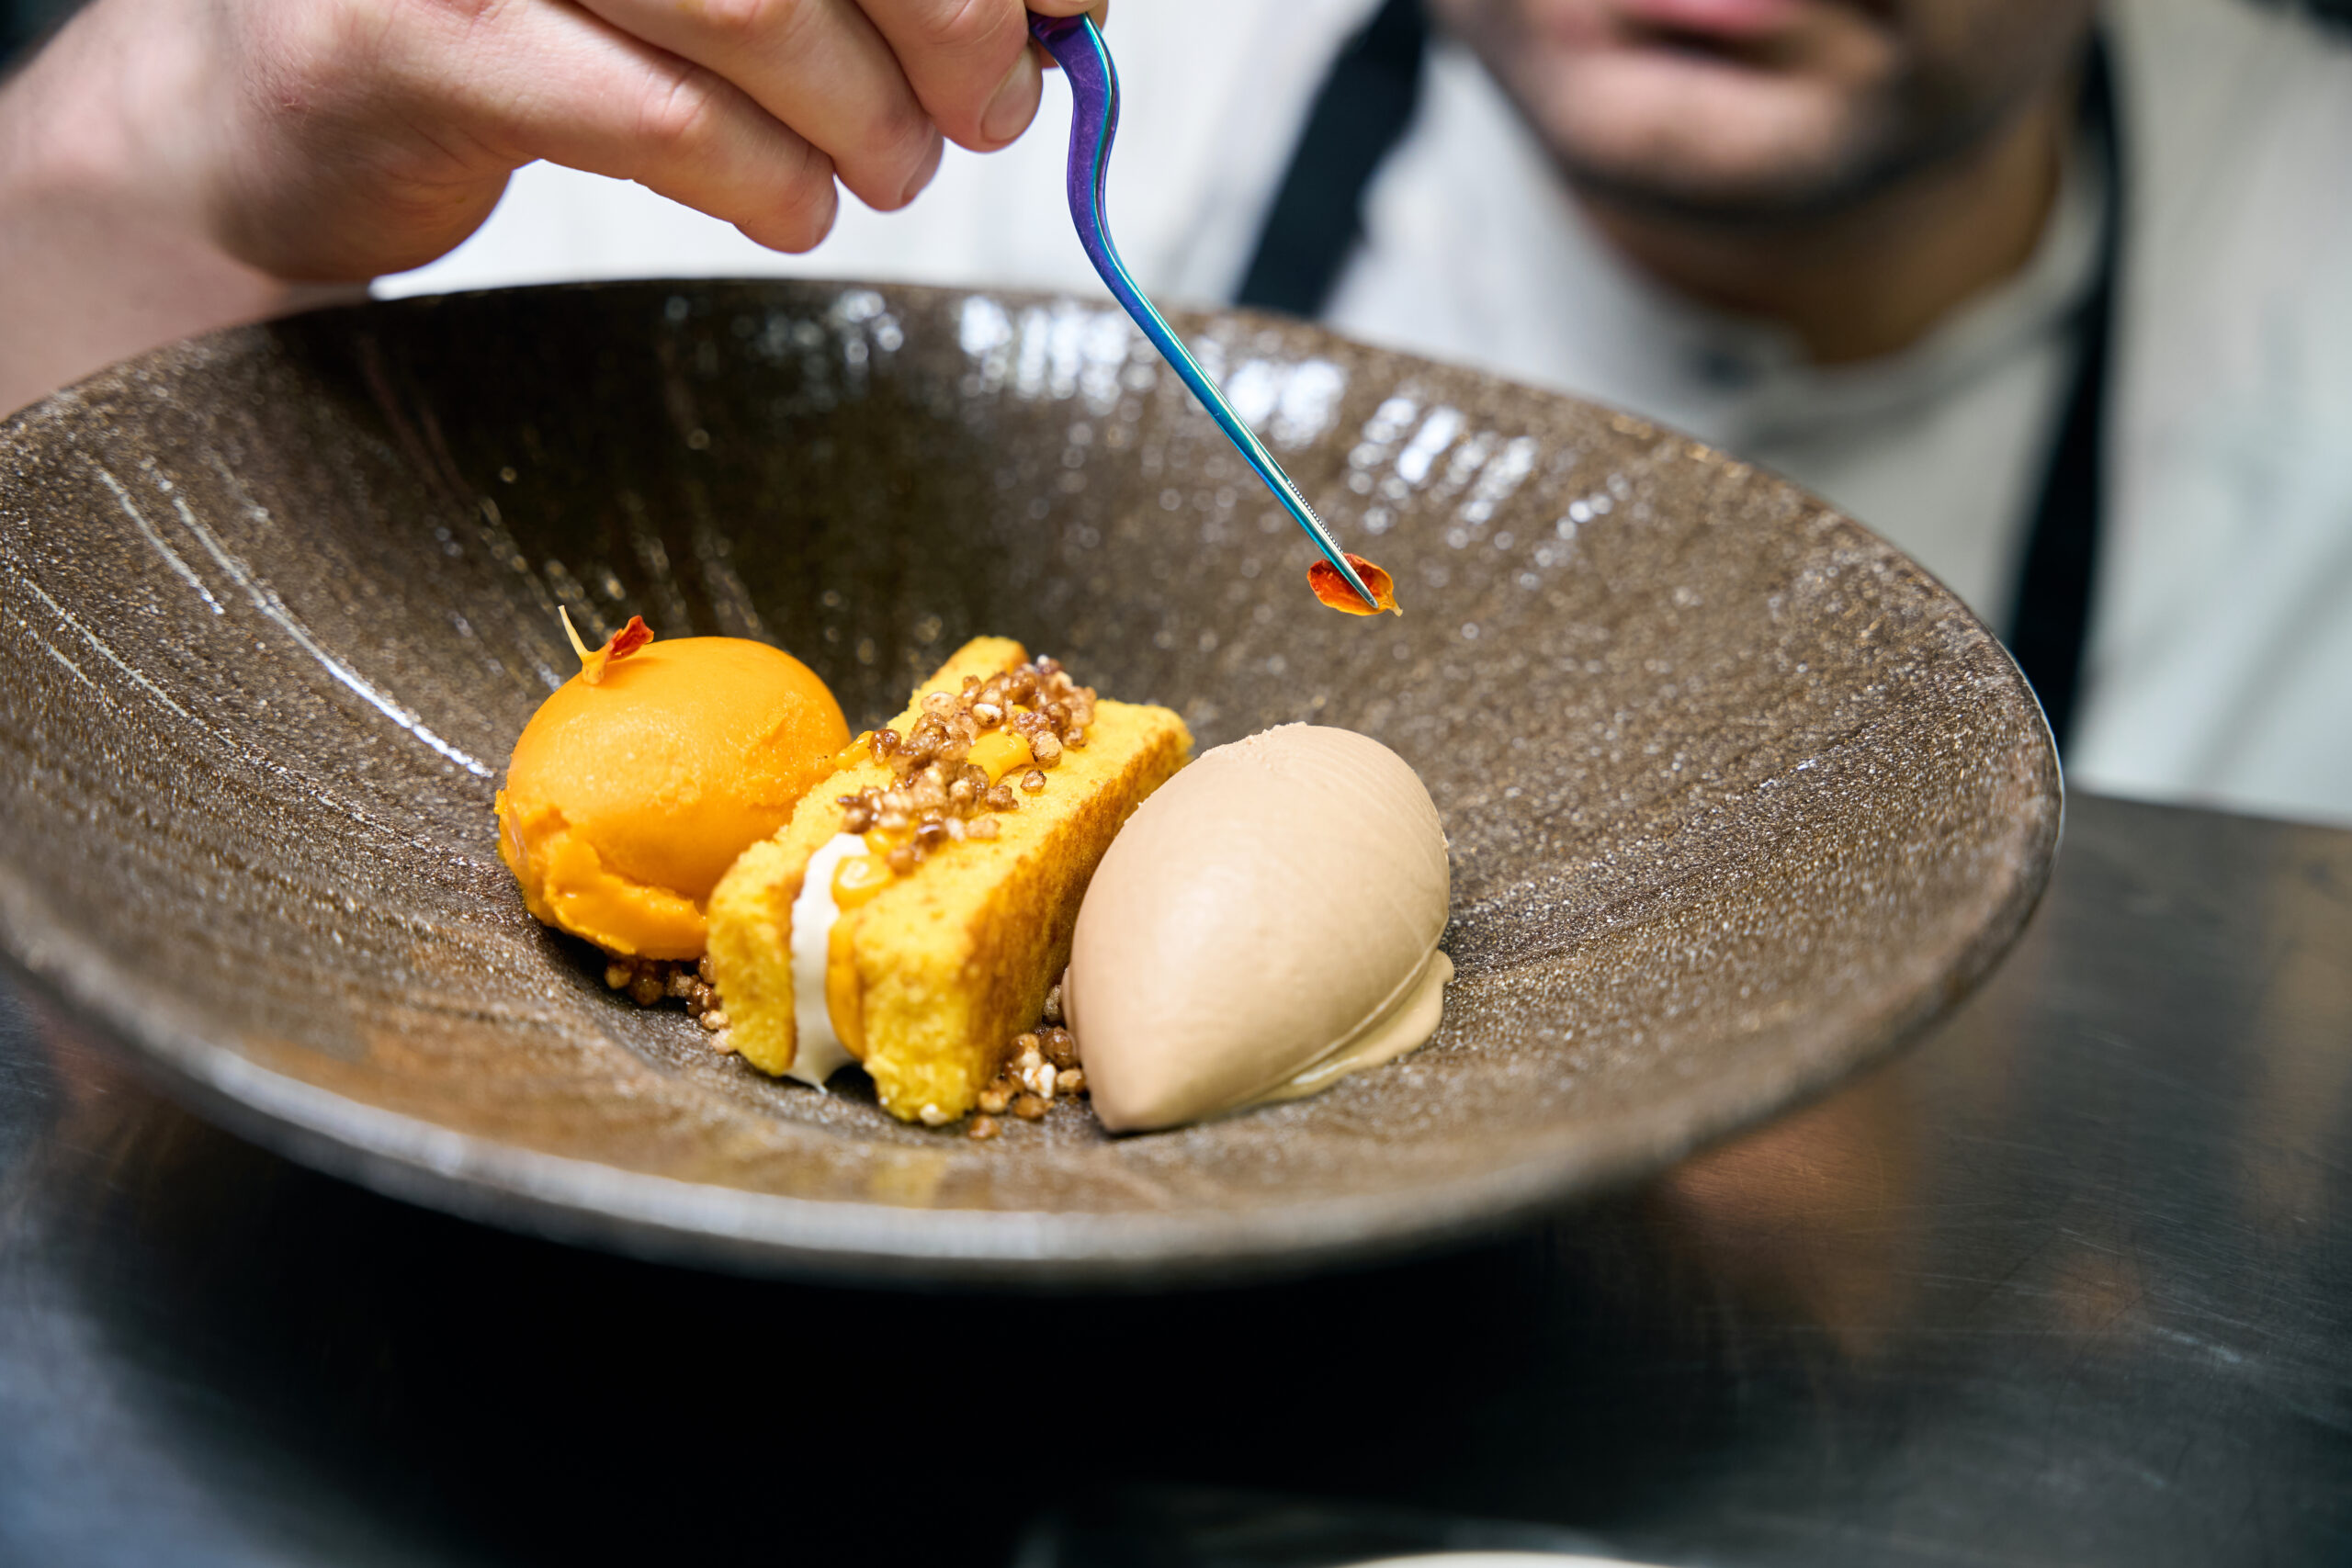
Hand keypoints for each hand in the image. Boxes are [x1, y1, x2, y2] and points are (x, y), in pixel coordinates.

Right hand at [0, 0, 1100, 410]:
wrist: (290, 106)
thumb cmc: (528, 20)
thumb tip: (1049, 11)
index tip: (1069, 7)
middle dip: (947, 28)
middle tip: (990, 112)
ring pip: (754, 9)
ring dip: (865, 119)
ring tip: (891, 172)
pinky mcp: (418, 38)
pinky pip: (660, 119)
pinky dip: (768, 182)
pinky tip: (794, 210)